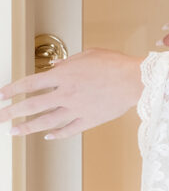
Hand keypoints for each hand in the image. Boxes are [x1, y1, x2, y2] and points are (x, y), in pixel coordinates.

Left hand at [0, 48, 144, 139]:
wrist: (134, 80)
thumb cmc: (114, 64)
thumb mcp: (88, 54)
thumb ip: (67, 63)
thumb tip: (54, 70)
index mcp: (64, 75)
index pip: (30, 84)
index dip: (12, 90)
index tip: (1, 95)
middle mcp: (66, 94)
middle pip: (32, 106)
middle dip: (11, 112)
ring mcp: (76, 109)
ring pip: (45, 121)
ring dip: (27, 127)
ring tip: (14, 131)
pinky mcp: (87, 120)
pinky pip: (67, 130)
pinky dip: (55, 134)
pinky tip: (47, 136)